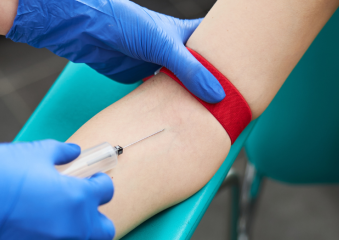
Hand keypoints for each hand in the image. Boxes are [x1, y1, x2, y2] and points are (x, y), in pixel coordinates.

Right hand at [0, 140, 115, 239]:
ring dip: (73, 238)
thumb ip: (60, 153)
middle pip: (103, 231)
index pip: (105, 192)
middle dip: (94, 219)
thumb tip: (74, 152)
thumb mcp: (31, 154)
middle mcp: (73, 227)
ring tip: (54, 226)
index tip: (90, 182)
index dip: (97, 184)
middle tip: (78, 210)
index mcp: (77, 196)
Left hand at [6, 0, 224, 102]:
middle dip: (215, 86)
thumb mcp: (163, 45)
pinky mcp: (141, 79)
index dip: (233, 58)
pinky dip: (171, 106)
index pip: (216, 45)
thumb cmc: (123, 23)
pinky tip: (181, 118)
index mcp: (184, 34)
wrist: (87, 29)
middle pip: (201, 70)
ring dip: (192, 99)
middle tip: (234, 104)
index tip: (252, 74)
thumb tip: (217, 95)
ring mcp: (157, 65)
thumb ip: (190, 70)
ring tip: (212, 117)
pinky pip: (162, 95)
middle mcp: (173, 50)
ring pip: (182, 86)